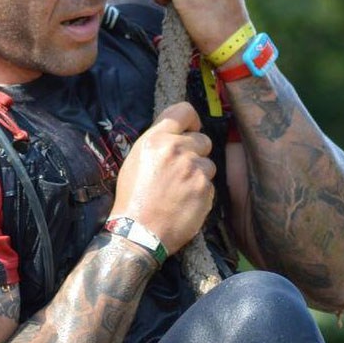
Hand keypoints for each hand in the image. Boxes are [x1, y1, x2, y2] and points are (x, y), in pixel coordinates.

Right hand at [111, 102, 215, 254]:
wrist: (138, 232)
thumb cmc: (133, 197)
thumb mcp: (136, 159)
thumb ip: (158, 141)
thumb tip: (175, 131)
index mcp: (156, 139)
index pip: (184, 110)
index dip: (191, 121)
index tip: (190, 130)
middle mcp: (177, 149)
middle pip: (203, 139)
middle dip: (196, 152)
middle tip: (181, 169)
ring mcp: (193, 169)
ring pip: (208, 163)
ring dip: (199, 174)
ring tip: (180, 189)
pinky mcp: (205, 189)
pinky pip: (210, 184)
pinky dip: (200, 192)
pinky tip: (185, 202)